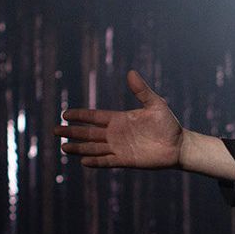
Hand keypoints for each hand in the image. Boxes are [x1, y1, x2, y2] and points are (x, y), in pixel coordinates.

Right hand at [57, 69, 183, 169]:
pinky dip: (95, 161)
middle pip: (88, 133)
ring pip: (93, 148)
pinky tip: (83, 160)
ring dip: (79, 147)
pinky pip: (106, 161)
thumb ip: (142, 91)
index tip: (65, 114)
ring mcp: (119, 147)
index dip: (80, 115)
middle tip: (56, 130)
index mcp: (119, 119)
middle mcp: (115, 134)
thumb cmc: (168, 124)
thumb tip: (131, 72)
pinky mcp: (125, 160)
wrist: (179, 145)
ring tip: (63, 147)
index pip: (94, 117)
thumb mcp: (155, 104)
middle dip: (72, 132)